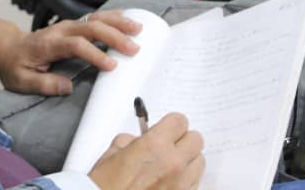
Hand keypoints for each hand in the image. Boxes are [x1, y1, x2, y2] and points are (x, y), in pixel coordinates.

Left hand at [0, 11, 141, 95]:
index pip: (76, 45)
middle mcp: (60, 30)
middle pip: (91, 27)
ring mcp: (68, 25)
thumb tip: (68, 87)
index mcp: (49, 44)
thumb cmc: (16, 65)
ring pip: (95, 18)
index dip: (95, 53)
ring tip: (138, 28)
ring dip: (117, 22)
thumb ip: (44, 84)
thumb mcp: (22, 81)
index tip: (112, 66)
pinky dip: (113, 17)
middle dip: (114, 36)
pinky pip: (95, 17)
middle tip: (134, 48)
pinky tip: (127, 19)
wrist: (8, 47)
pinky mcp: (73, 25)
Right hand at [89, 114, 205, 189]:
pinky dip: (185, 182)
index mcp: (154, 146)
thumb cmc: (105, 187)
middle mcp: (173, 164)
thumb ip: (131, 141)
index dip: (172, 124)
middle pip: (196, 140)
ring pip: (199, 163)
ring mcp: (181, 185)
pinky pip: (194, 184)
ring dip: (187, 162)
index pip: (180, 121)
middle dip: (183, 141)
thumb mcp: (111, 155)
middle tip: (169, 146)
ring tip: (169, 168)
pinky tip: (169, 184)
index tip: (167, 129)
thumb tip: (140, 140)